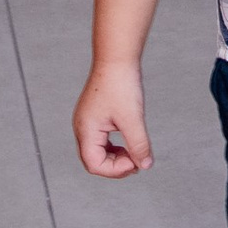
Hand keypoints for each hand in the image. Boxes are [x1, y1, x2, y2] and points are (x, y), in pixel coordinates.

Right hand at [74, 58, 152, 176]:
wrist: (117, 57)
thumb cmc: (121, 84)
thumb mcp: (132, 118)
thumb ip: (138, 145)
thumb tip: (145, 165)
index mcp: (86, 130)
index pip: (94, 164)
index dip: (115, 170)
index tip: (136, 162)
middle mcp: (82, 127)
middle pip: (94, 160)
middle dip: (115, 166)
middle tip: (137, 163)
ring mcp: (87, 121)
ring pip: (97, 150)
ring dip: (115, 157)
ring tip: (134, 153)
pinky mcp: (95, 115)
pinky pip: (101, 139)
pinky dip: (114, 146)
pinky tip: (129, 141)